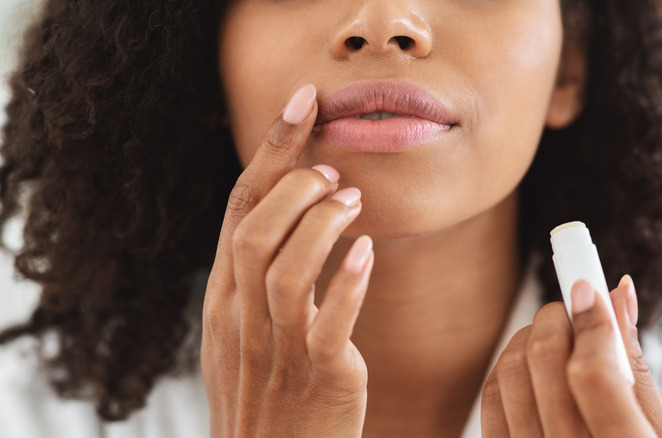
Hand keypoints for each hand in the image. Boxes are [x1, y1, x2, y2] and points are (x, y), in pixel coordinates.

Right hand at [200, 84, 371, 437]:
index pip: (240, 208)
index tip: (302, 102)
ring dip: (321, 224)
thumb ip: (257, 280)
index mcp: (225, 299)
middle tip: (332, 170)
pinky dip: (347, 282)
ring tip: (353, 201)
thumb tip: (290, 219)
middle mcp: (242, 317)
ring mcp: (277, 347)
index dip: (271, 151)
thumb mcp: (245, 333)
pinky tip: (368, 253)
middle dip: (294, 184)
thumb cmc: (267, 395)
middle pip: (255, 228)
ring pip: (285, 268)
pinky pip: (328, 323)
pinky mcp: (319, 376)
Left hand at [481, 275, 661, 436]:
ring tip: (555, 337)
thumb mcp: (660, 432)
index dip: (590, 321)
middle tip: (574, 309)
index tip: (589, 287)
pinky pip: (488, 401)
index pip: (594, 375)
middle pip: (542, 363)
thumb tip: (617, 294)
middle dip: (556, 318)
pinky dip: (507, 369)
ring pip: (507, 374)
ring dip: (528, 339)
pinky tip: (530, 365)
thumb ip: (636, 366)